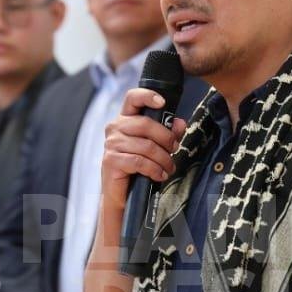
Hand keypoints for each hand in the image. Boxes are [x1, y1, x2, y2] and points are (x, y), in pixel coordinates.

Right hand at [99, 87, 189, 215]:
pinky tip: (159, 175)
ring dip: (163, 159)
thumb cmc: (138, 169)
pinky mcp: (111, 161)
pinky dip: (154, 169)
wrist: (122, 195)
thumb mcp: (155, 148)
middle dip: (166, 138)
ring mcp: (111, 144)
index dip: (147, 96)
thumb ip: (167, 134)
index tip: (162, 102)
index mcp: (125, 120)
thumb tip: (180, 123)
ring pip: (146, 146)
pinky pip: (140, 162)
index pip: (132, 98)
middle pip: (146, 124)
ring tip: (169, 168)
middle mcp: (115, 128)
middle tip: (174, 150)